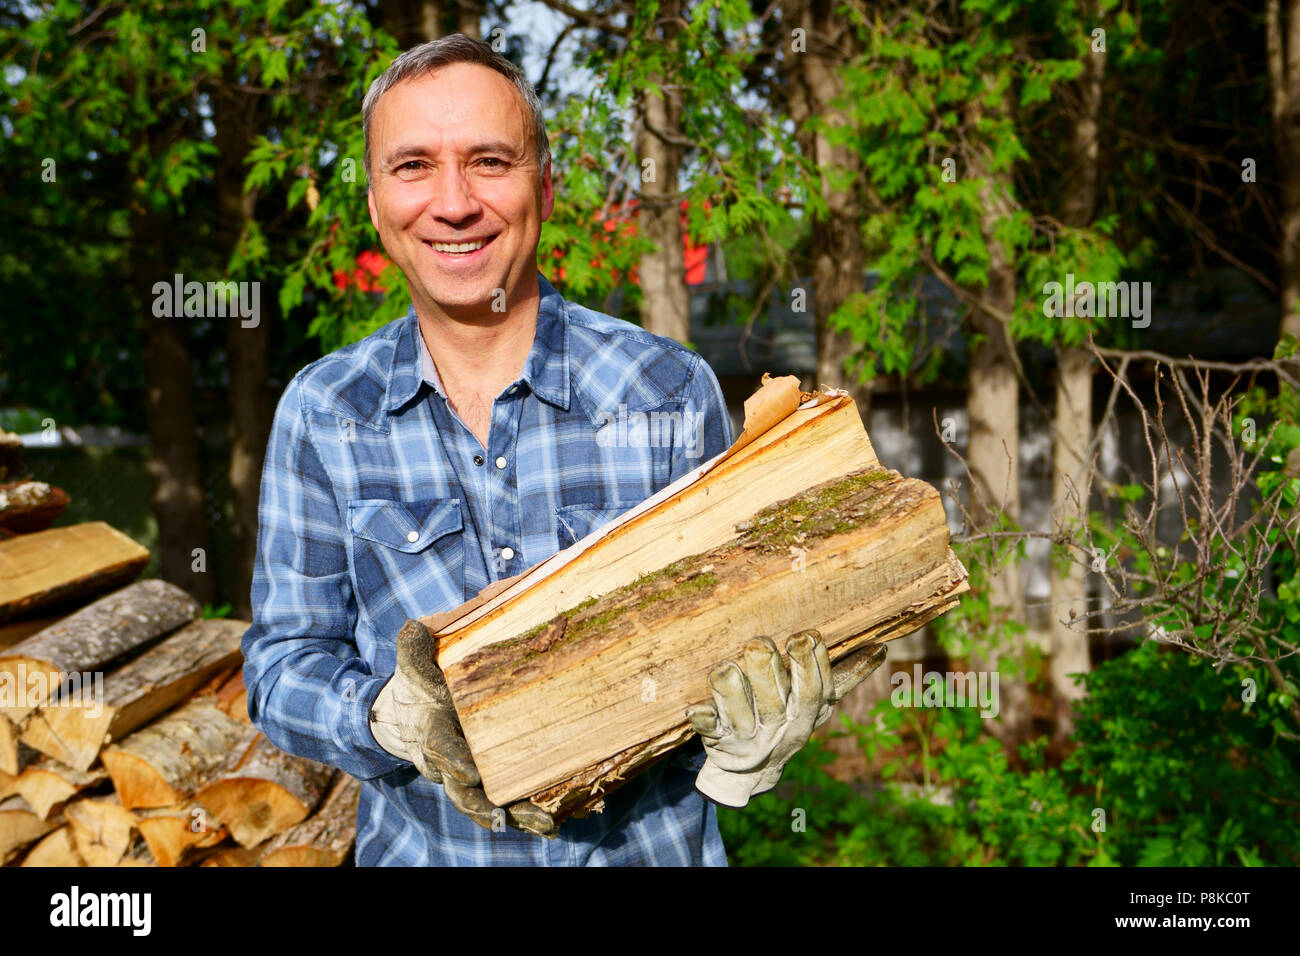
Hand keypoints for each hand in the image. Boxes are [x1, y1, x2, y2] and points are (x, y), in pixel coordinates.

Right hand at [370, 619, 556, 836]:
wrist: (415, 713)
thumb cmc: (421, 686)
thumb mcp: (414, 666)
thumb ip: (414, 650)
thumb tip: (413, 627)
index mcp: (431, 734)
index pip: (440, 750)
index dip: (453, 761)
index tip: (469, 770)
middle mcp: (448, 765)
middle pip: (463, 792)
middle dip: (481, 805)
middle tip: (498, 813)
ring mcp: (470, 777)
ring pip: (490, 804)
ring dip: (516, 815)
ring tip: (545, 824)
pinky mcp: (491, 780)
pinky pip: (508, 801)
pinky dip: (529, 813)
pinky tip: (556, 821)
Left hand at [686, 630, 886, 807]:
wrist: (750, 770)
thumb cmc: (787, 720)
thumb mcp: (818, 703)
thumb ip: (845, 676)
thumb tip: (883, 648)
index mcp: (803, 714)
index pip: (814, 690)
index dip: (810, 663)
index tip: (805, 635)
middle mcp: (776, 726)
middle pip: (775, 700)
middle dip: (766, 670)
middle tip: (758, 644)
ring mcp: (745, 735)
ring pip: (738, 712)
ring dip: (730, 689)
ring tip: (725, 667)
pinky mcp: (715, 739)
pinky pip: (707, 729)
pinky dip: (701, 719)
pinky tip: (694, 708)